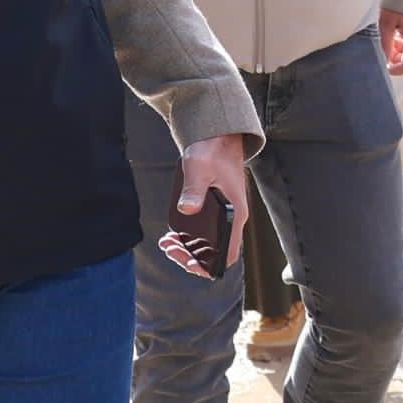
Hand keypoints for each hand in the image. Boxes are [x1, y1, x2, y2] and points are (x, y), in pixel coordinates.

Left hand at [165, 134, 253, 270]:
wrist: (218, 136)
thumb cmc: (212, 150)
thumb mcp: (199, 167)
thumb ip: (193, 189)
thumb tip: (187, 209)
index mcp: (235, 213)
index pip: (229, 254)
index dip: (210, 266)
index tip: (188, 261)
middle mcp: (232, 219)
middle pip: (216, 255)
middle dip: (191, 258)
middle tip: (170, 248)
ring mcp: (224, 215)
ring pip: (208, 246)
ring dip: (187, 249)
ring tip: (167, 243)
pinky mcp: (215, 210)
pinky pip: (204, 234)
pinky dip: (188, 238)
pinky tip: (172, 235)